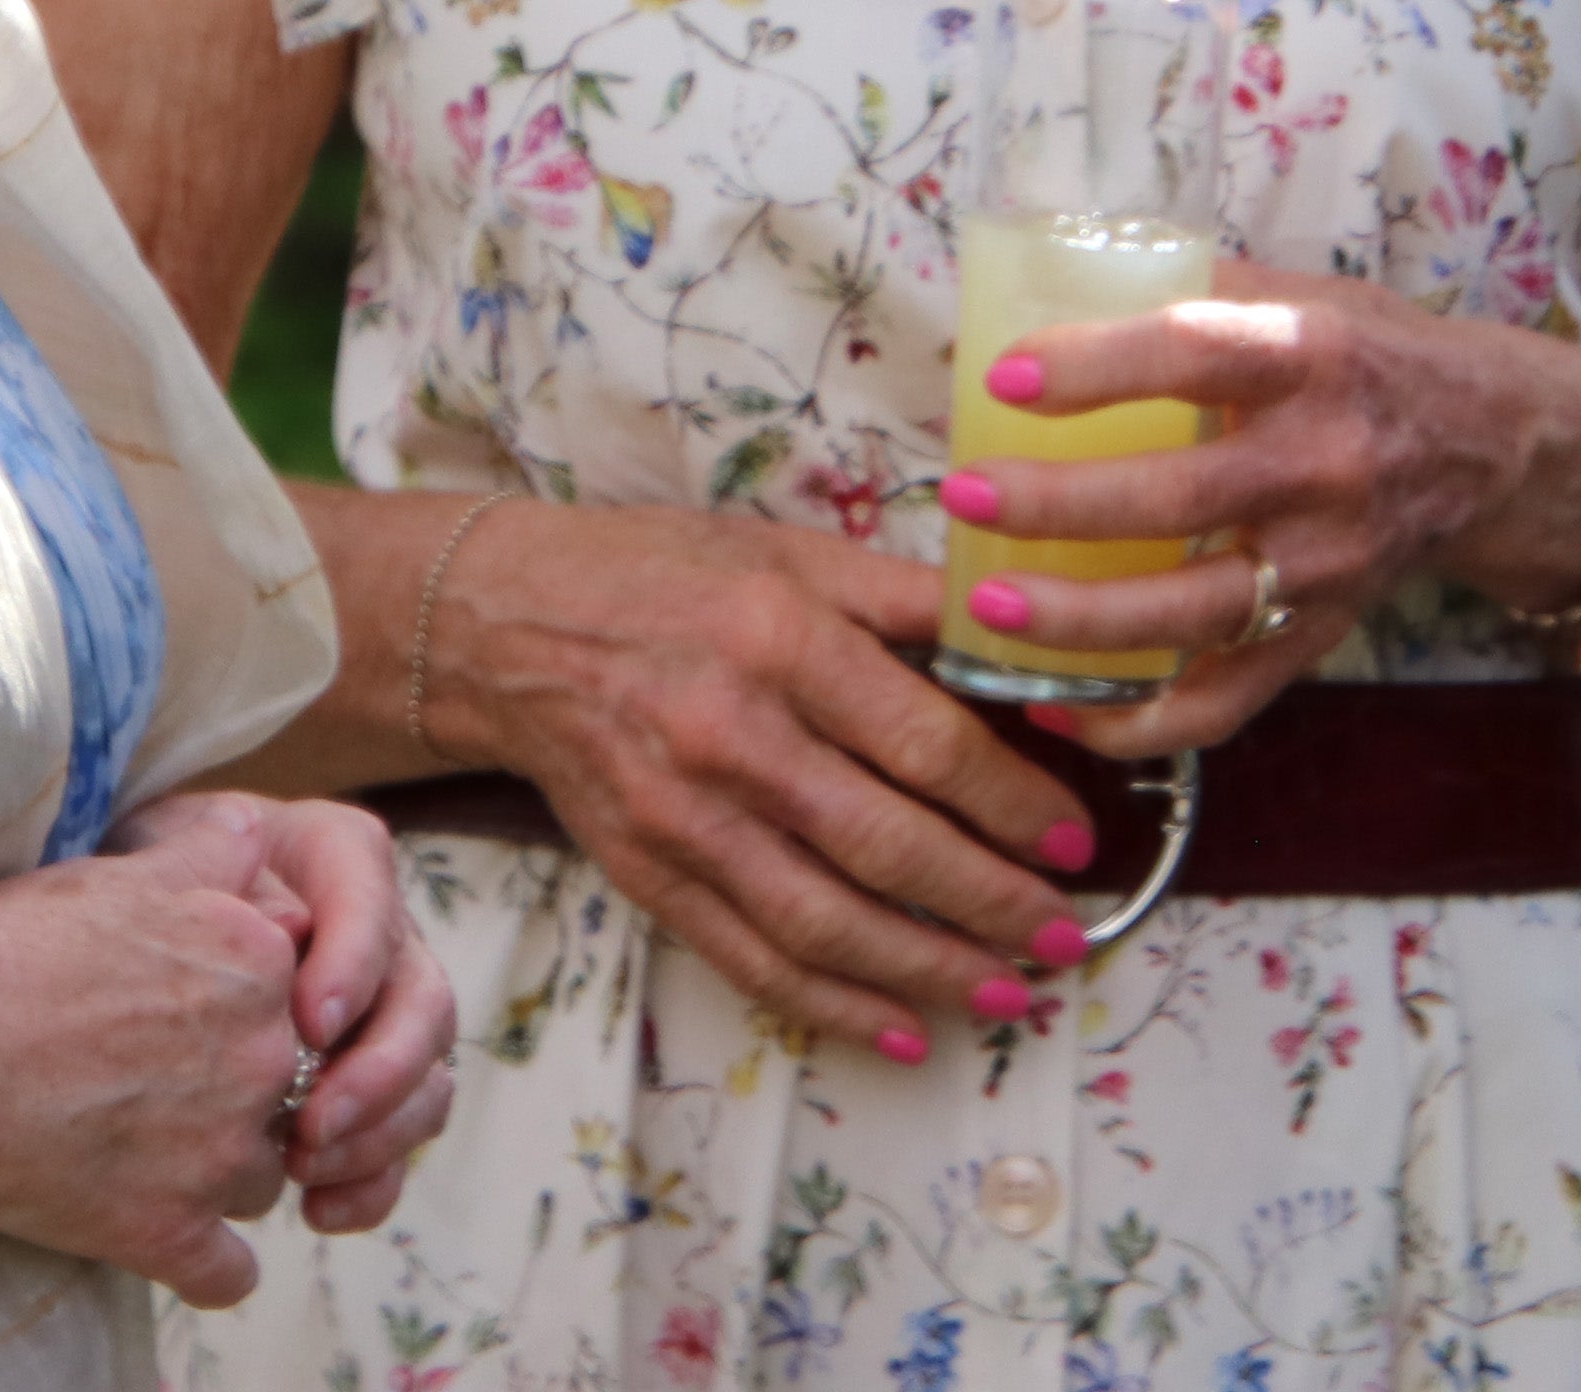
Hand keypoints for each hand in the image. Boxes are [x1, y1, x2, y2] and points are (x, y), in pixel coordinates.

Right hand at [0, 796, 316, 1304]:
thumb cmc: (14, 948)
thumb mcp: (124, 868)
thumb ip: (214, 849)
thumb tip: (256, 831)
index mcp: (258, 964)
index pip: (304, 989)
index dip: (252, 1003)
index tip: (192, 1009)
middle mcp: (260, 1060)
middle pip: (290, 1084)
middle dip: (243, 1090)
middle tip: (162, 1081)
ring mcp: (217, 1154)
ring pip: (263, 1176)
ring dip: (224, 1171)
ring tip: (154, 1154)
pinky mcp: (166, 1231)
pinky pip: (228, 1273)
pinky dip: (207, 1264)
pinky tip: (173, 1241)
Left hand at [172, 793, 461, 1234]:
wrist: (133, 932)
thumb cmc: (148, 883)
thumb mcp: (168, 847)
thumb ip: (210, 864)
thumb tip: (261, 903)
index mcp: (342, 858)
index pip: (372, 903)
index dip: (353, 967)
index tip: (307, 1023)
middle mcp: (385, 937)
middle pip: (424, 1005)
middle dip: (377, 1073)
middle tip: (310, 1122)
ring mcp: (385, 1019)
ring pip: (428, 1083)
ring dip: (378, 1135)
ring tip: (304, 1166)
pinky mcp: (368, 1094)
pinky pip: (397, 1148)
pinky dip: (369, 1186)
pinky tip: (316, 1209)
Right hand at [433, 497, 1100, 1061]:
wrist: (507, 626)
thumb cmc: (665, 575)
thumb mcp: (792, 553)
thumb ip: (911, 597)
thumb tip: (1028, 643)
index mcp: (780, 638)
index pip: (925, 744)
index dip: (1012, 803)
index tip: (1073, 839)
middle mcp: (730, 736)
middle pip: (886, 846)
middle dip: (991, 903)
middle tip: (1067, 932)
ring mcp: (681, 818)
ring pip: (825, 923)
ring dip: (929, 970)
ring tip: (1008, 989)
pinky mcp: (647, 876)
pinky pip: (752, 960)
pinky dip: (832, 1005)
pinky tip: (901, 1027)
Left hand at [930, 269, 1580, 754]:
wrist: (1496, 449)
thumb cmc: (1372, 358)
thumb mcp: (1306, 297)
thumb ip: (1197, 293)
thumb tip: (1052, 287)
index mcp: (1312, 356)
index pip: (1195, 355)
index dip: (1097, 367)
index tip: (1004, 378)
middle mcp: (1325, 464)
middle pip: (1181, 498)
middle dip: (1059, 505)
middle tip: (963, 495)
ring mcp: (1326, 565)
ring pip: (1194, 612)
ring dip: (1080, 622)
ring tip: (987, 607)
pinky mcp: (1321, 637)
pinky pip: (1224, 701)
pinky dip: (1137, 721)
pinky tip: (1055, 706)